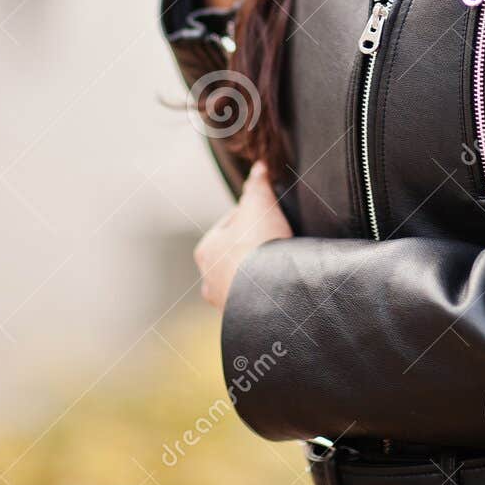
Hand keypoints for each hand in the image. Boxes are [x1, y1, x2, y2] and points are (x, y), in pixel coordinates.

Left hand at [193, 160, 292, 310]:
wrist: (271, 294)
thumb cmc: (259, 246)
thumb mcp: (260, 204)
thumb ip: (258, 184)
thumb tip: (259, 166)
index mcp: (206, 249)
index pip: (230, 224)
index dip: (252, 216)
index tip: (269, 216)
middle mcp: (209, 278)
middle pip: (234, 255)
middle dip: (252, 248)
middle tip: (276, 242)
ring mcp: (224, 301)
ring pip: (240, 280)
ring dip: (256, 274)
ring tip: (278, 267)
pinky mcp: (240, 319)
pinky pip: (252, 301)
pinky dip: (262, 294)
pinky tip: (276, 288)